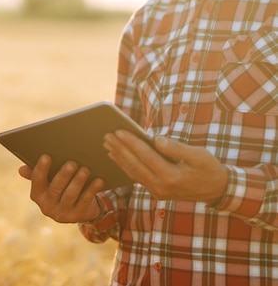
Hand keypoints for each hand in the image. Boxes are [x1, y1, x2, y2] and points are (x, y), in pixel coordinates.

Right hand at [18, 155, 104, 222]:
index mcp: (37, 195)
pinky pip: (85, 201)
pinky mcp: (77, 216)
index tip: (47, 156)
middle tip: (72, 163)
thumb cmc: (60, 188)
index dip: (41, 169)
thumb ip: (36, 174)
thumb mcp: (48, 182)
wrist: (78, 209)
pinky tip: (98, 180)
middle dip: (63, 175)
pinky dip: (92, 190)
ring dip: (78, 181)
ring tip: (85, 169)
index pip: (37, 181)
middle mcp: (47, 207)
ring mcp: (62, 214)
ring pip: (70, 195)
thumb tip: (21, 169)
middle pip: (55, 188)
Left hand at [104, 131, 227, 202]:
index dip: (131, 142)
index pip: (146, 156)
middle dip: (119, 149)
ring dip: (119, 157)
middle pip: (135, 164)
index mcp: (172, 177)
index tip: (119, 131)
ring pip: (133, 172)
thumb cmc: (209, 168)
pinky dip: (125, 165)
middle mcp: (161, 186)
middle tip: (107, 135)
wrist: (216, 190)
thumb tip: (157, 140)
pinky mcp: (156, 192)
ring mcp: (157, 191)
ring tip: (107, 143)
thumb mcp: (199, 155)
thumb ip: (177, 148)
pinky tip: (117, 156)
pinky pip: (137, 177)